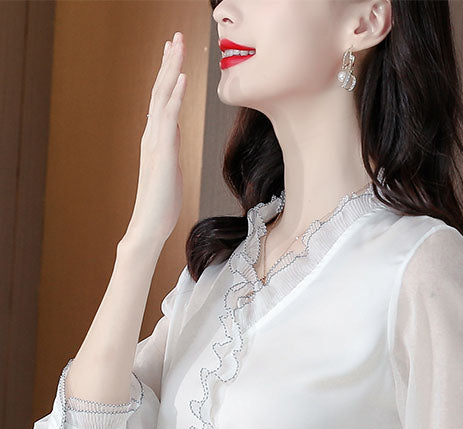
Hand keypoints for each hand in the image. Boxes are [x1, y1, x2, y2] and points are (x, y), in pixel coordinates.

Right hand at [123, 31, 186, 247]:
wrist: (149, 226)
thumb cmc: (161, 204)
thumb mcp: (171, 170)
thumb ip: (171, 150)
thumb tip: (175, 136)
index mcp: (155, 139)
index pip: (162, 100)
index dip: (168, 74)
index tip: (174, 52)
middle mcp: (152, 135)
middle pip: (160, 90)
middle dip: (169, 62)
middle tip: (176, 36)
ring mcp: (155, 142)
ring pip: (163, 97)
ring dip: (172, 68)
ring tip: (178, 45)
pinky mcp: (163, 152)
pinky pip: (169, 117)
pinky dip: (175, 94)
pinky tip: (182, 76)